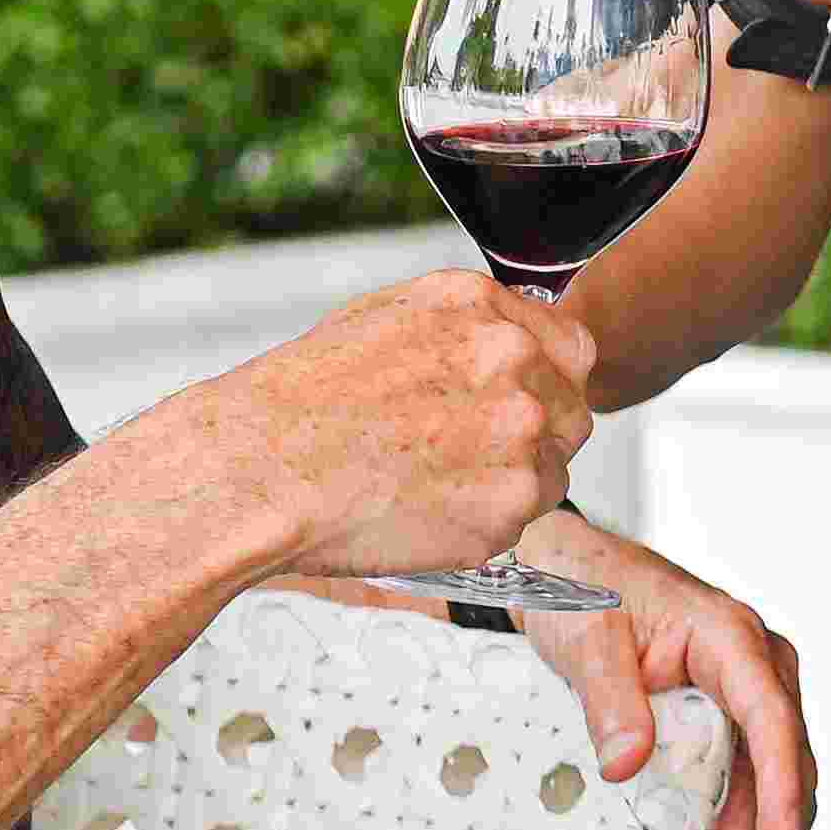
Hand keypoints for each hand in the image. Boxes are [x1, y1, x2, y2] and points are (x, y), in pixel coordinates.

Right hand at [201, 272, 597, 576]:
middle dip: (530, 436)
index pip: (570, 348)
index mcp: (479, 307)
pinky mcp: (511, 501)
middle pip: (569, 409)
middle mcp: (512, 359)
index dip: (544, 384)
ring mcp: (519, 431)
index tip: (514, 408)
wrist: (260, 469)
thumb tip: (507, 349)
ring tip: (433, 485)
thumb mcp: (384, 321)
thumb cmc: (298, 403)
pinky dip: (489, 523)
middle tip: (463, 457)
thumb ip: (464, 330)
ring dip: (510, 482)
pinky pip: (525, 518)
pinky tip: (428, 511)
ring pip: (552, 468)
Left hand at [504, 518, 815, 829]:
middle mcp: (752, 672)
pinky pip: (735, 790)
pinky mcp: (719, 724)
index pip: (772, 720)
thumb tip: (628, 762)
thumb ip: (610, 698)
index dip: (783, 787)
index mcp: (731, 640)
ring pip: (762, 793)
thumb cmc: (579, 587)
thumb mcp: (586, 636)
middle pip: (782, 772)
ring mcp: (740, 700)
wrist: (557, 571)